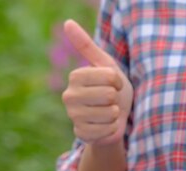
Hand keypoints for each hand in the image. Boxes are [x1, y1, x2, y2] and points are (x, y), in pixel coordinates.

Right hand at [62, 19, 132, 145]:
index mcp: (75, 76)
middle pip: (108, 95)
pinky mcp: (81, 134)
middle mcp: (69, 96)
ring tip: (108, 112)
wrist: (115, 118)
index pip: (109, 76)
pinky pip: (107, 129)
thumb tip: (67, 22)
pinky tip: (106, 125)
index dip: (117, 81)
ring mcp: (73, 116)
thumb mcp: (105, 65)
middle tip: (110, 100)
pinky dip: (112, 128)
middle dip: (116, 98)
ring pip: (109, 113)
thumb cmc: (112, 88)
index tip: (113, 83)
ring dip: (115, 114)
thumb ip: (87, 45)